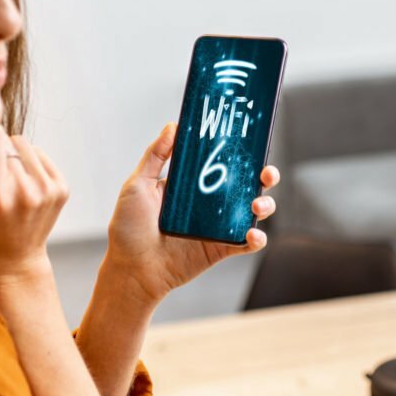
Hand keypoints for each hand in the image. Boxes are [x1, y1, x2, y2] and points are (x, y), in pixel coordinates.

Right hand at [0, 125, 68, 283]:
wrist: (13, 264)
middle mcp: (26, 191)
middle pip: (6, 140)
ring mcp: (48, 190)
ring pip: (24, 144)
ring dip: (12, 155)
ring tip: (3, 181)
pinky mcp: (61, 188)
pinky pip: (40, 154)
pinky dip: (28, 162)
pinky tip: (19, 184)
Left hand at [105, 122, 280, 304]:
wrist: (131, 269)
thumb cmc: (129, 228)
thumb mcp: (138, 185)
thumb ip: (156, 155)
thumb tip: (173, 126)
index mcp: (193, 185)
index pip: (223, 163)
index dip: (241, 153)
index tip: (251, 141)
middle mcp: (209, 203)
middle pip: (247, 184)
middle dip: (265, 176)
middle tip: (266, 173)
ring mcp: (217, 226)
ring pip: (253, 211)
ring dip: (265, 204)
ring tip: (257, 205)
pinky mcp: (220, 248)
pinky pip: (246, 243)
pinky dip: (257, 238)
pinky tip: (252, 233)